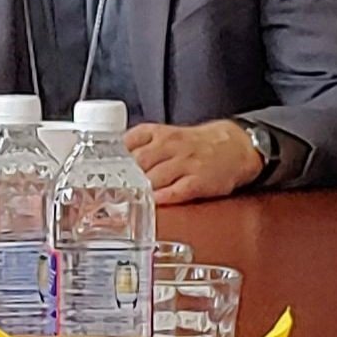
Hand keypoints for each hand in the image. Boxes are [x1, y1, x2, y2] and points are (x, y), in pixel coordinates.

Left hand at [125, 120, 261, 204]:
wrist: (234, 146)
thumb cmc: (195, 144)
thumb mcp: (165, 134)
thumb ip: (140, 144)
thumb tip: (112, 158)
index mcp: (158, 133)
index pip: (128, 143)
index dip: (113, 159)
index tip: (102, 170)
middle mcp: (171, 146)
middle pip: (138, 162)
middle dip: (125, 177)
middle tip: (114, 190)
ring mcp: (185, 164)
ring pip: (154, 178)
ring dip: (141, 189)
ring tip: (130, 199)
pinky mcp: (198, 181)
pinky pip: (175, 192)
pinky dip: (161, 198)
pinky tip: (153, 202)